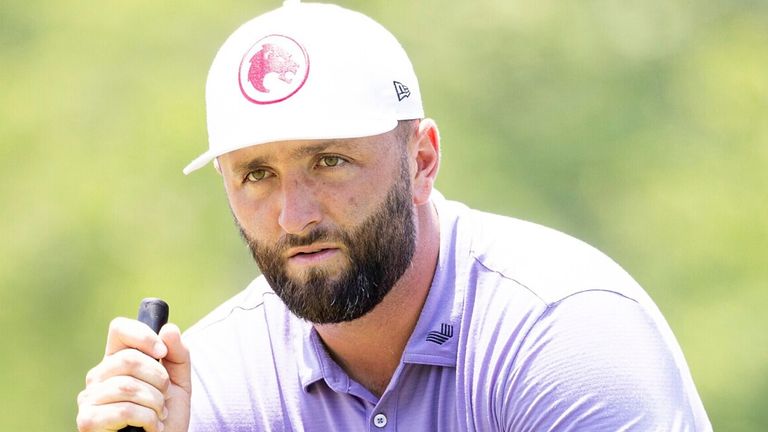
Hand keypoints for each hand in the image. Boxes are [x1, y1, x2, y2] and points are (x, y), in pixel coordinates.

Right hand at [76, 317, 190, 431]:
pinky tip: (152, 427)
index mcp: (117, 360)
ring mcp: (89, 398)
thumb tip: (168, 328)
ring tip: (160, 414)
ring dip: (155, 402)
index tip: (163, 352)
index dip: (143, 335)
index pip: (119, 329)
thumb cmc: (167, 414)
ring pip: (127, 386)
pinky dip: (148, 419)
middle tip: (165, 396)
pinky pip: (124, 410)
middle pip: (128, 359)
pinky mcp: (88, 421)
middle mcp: (98, 376)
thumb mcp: (180, 380)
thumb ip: (178, 353)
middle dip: (158, 378)